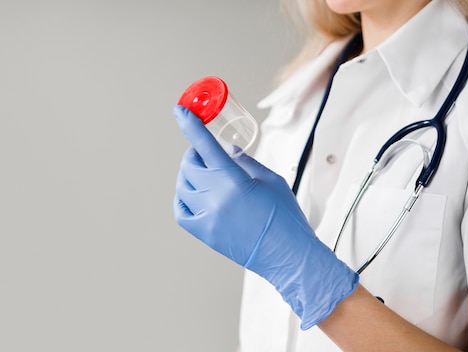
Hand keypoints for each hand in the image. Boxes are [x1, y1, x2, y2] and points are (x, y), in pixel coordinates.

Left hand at [173, 105, 357, 328]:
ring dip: (189, 175)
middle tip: (204, 153)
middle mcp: (216, 198)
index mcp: (234, 180)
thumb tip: (226, 150)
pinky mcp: (204, 233)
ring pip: (183, 186)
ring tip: (204, 175)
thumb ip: (245, 162)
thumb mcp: (271, 180)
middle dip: (194, 154)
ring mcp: (207, 217)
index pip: (205, 145)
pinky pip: (181, 210)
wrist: (287, 255)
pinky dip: (183, 198)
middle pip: (190, 166)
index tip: (179, 111)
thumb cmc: (285, 217)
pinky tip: (194, 194)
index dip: (190, 125)